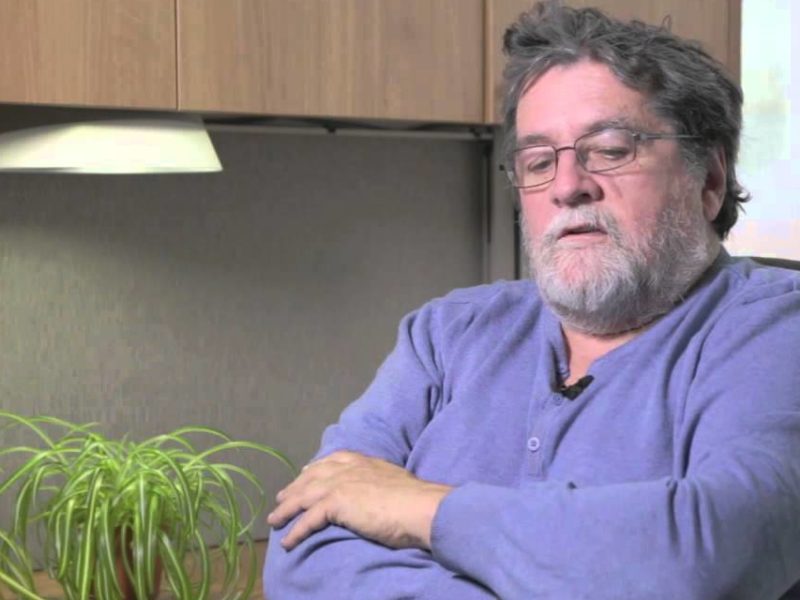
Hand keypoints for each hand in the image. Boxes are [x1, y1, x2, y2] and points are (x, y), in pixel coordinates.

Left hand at [267, 450, 451, 550]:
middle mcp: (347, 468)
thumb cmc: (413, 499)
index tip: (305, 473)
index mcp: (362, 461)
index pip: (332, 461)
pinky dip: (295, 531)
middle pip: (311, 477)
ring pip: (304, 497)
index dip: (315, 468)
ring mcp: (340, 484)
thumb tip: (376, 491)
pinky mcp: (336, 503)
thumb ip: (378, 481)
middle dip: (294, 488)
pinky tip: (287, 542)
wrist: (419, 507)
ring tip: (274, 521)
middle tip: (281, 498)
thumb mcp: (393, 480)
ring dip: (286, 510)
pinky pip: (308, 519)